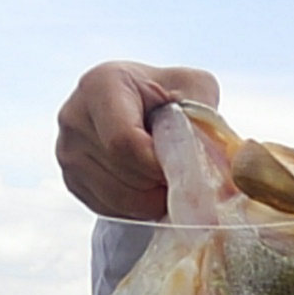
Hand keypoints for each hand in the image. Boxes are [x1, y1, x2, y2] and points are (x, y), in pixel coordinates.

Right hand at [56, 61, 222, 219]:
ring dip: (152, 200)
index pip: (124, 143)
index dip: (158, 166)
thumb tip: (227, 160)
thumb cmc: (170, 96)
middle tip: (181, 178)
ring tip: (167, 182)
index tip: (182, 169)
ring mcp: (66, 151)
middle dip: (159, 185)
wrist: (140, 105)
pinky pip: (109, 209)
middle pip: (122, 174)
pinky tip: (149, 189)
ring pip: (116, 197)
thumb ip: (205, 114)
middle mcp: (73, 116)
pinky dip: (137, 209)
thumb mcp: (194, 88)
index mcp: (100, 84)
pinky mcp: (71, 180)